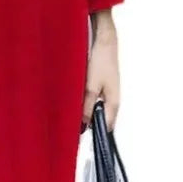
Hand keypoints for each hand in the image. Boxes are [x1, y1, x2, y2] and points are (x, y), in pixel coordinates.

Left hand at [81, 9, 120, 131]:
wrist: (105, 41)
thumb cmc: (100, 62)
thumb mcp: (90, 87)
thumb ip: (86, 107)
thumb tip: (83, 127)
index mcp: (113, 104)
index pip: (105, 129)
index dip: (93, 135)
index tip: (77, 140)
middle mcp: (113, 101)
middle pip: (101, 120)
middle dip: (87, 125)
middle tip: (69, 128)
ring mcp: (108, 93)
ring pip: (96, 110)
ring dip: (85, 113)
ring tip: (69, 114)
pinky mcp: (103, 85)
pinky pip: (94, 100)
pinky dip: (85, 102)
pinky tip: (74, 99)